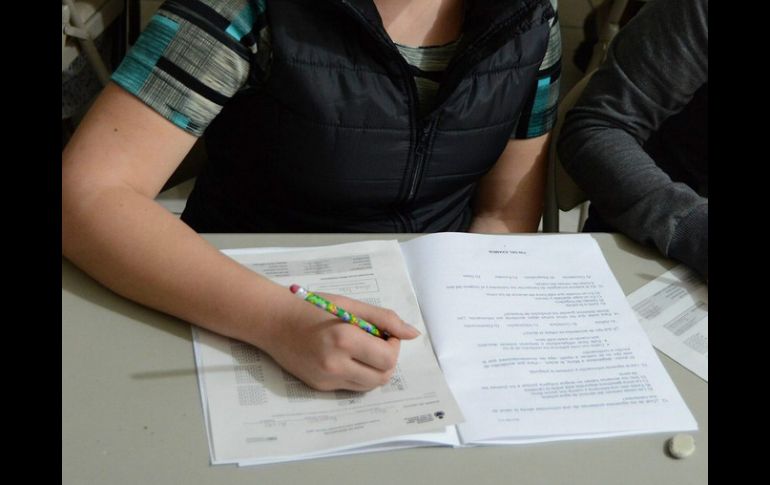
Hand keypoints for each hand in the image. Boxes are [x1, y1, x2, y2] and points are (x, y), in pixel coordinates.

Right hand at [257, 291, 420, 391]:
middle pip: (382, 377)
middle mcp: (335, 364)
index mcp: (344, 339)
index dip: (394, 345)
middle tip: (377, 342)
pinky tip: (345, 356)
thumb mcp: (350, 306)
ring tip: (362, 349)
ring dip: (374, 369)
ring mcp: (326, 379)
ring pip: (369, 385)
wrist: (273, 321)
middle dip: (387, 360)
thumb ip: (384, 319)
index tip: (386, 334)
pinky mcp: (320, 387)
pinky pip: (351, 386)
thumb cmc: (312, 308)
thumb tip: (413, 334)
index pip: (388, 358)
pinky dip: (357, 373)